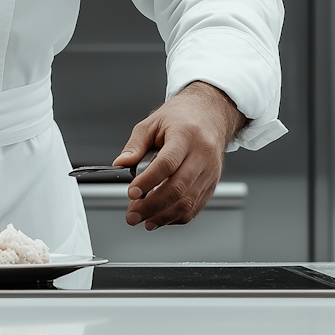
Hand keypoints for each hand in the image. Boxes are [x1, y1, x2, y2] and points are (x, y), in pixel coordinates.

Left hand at [113, 81, 246, 228]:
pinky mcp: (213, 183)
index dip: (148, 181)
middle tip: (133, 214)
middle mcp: (203, 154)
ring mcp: (211, 171)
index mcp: (187, 135)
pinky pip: (195, 207)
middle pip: (178, 188)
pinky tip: (161, 218)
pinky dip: (176, 217)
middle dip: (152, 206)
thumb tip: (121, 164)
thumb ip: (135, 145)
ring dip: (163, 216)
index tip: (132, 193)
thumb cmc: (182, 117)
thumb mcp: (153, 122)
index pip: (167, 164)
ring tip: (144, 220)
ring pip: (188, 202)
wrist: (210, 114)